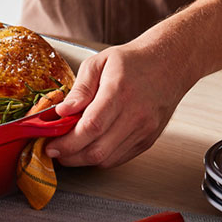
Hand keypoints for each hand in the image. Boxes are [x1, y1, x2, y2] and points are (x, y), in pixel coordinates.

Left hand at [44, 41, 194, 167]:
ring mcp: (144, 130)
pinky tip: (89, 147)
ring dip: (82, 160)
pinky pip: (119, 159)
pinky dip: (99, 158)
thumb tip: (62, 112)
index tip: (50, 145)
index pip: (91, 127)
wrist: (170, 64)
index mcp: (119, 92)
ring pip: (107, 159)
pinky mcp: (148, 140)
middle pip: (97, 150)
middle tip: (54, 150)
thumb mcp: (99, 62)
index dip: (67, 142)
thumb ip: (80, 89)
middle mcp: (135, 115)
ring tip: (68, 149)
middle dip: (70, 156)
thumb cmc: (133, 61)